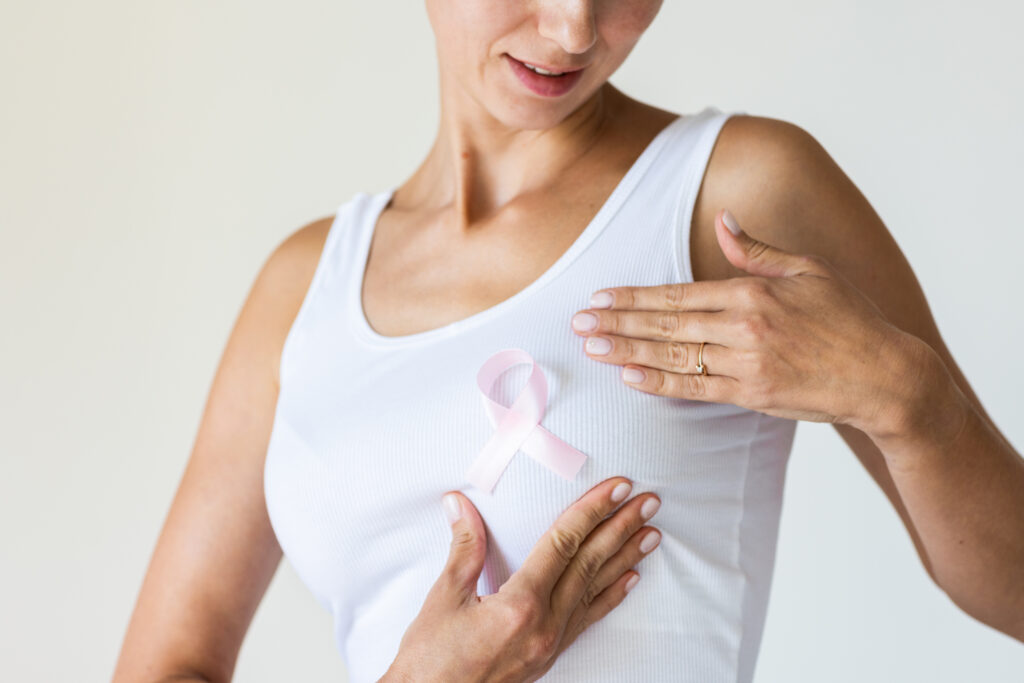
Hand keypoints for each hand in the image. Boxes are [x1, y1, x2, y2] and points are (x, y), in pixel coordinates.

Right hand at [381, 477, 661, 682]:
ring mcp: (550, 643)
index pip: (563, 544)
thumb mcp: (443, 597)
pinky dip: (610, 596)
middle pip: (589, 564)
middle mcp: (544, 625)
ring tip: (650, 534)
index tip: (615, 488)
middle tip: (648, 502)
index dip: (591, 511)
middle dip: (621, 528)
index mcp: (519, 605)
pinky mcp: (548, 655)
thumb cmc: (431, 660)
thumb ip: (463, 546)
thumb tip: (460, 503)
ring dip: (625, 558)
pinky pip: (587, 619)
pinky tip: (629, 579)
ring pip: (595, 590)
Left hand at [570, 209, 918, 435]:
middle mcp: (744, 327)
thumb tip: (723, 221)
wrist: (883, 375)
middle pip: (666, 325)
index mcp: (753, 292)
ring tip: (592, 347)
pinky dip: (661, 384)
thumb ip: (758, 250)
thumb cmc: (849, 318)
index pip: (678, 294)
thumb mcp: (809, 270)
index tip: (601, 297)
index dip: (635, 297)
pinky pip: (697, 389)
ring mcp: (747, 363)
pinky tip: (631, 378)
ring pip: (674, 356)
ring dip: (628, 352)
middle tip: (578, 323)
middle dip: (617, 323)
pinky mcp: (753, 394)